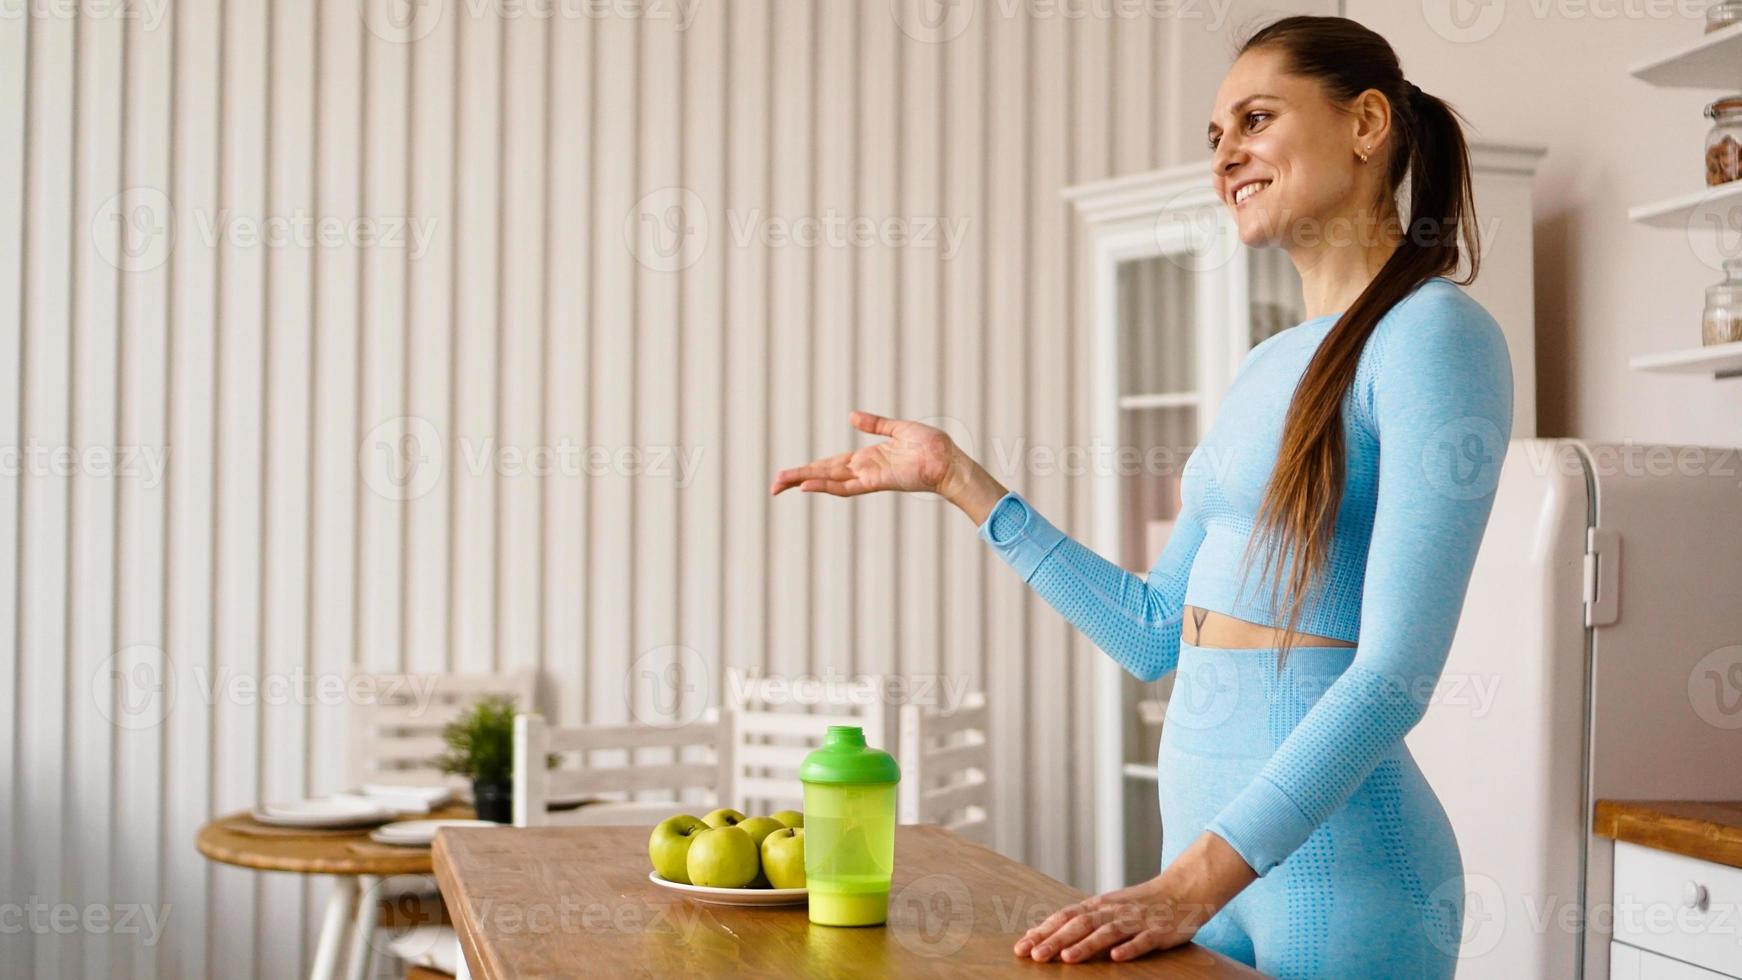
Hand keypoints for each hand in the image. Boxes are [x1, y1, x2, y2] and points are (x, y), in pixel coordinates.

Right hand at [770, 410, 964, 498]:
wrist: (949, 461)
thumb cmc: (931, 446)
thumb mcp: (899, 429)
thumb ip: (875, 424)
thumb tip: (851, 416)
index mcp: (867, 458)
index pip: (831, 464)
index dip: (810, 468)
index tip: (791, 474)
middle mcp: (864, 469)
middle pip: (823, 474)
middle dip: (798, 478)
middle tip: (773, 484)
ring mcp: (868, 477)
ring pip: (828, 481)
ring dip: (804, 482)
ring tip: (780, 485)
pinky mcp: (876, 481)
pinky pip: (846, 486)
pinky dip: (826, 486)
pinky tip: (808, 486)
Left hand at [1012, 876, 1211, 964]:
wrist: (1183, 890)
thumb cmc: (1139, 904)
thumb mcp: (1106, 908)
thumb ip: (1077, 921)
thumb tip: (1040, 932)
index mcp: (1098, 906)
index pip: (1065, 917)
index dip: (1043, 931)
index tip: (1022, 947)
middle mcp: (1113, 911)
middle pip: (1080, 925)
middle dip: (1056, 940)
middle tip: (1034, 956)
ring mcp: (1136, 920)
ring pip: (1108, 932)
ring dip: (1086, 945)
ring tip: (1067, 958)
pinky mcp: (1159, 931)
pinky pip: (1143, 940)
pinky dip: (1130, 948)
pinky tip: (1116, 957)